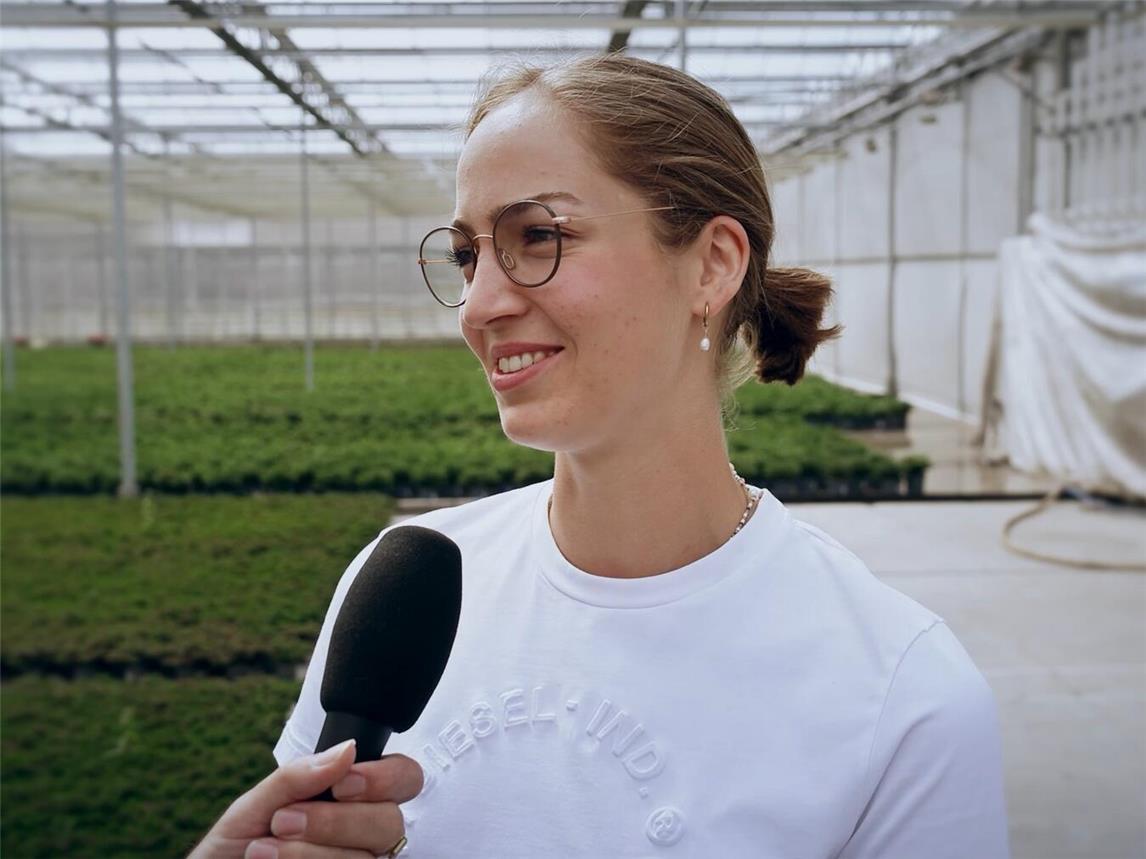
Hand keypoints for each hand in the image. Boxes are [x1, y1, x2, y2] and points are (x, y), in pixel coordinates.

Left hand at [187, 738, 423, 858]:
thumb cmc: (235, 846)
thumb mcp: (257, 802)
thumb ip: (300, 775)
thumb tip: (348, 749)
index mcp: (354, 797)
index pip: (405, 778)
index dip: (385, 778)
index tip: (342, 784)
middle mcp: (365, 835)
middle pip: (390, 822)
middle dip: (335, 820)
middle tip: (285, 819)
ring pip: (365, 858)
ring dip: (308, 852)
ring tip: (264, 848)